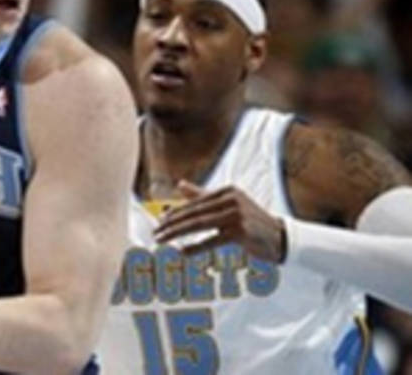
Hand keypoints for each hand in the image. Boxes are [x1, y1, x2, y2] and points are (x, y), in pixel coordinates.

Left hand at [153, 180, 286, 261]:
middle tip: (156, 233)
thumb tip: (179, 185)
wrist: (281, 238)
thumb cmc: (251, 222)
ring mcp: (236, 215)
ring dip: (177, 233)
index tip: (159, 222)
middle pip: (194, 212)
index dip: (175, 213)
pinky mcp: (241, 232)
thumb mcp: (227, 204)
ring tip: (162, 240)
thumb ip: (202, 195)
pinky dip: (196, 246)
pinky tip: (183, 252)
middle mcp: (231, 199)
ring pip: (199, 224)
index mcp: (226, 191)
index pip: (194, 202)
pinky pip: (213, 240)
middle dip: (171, 223)